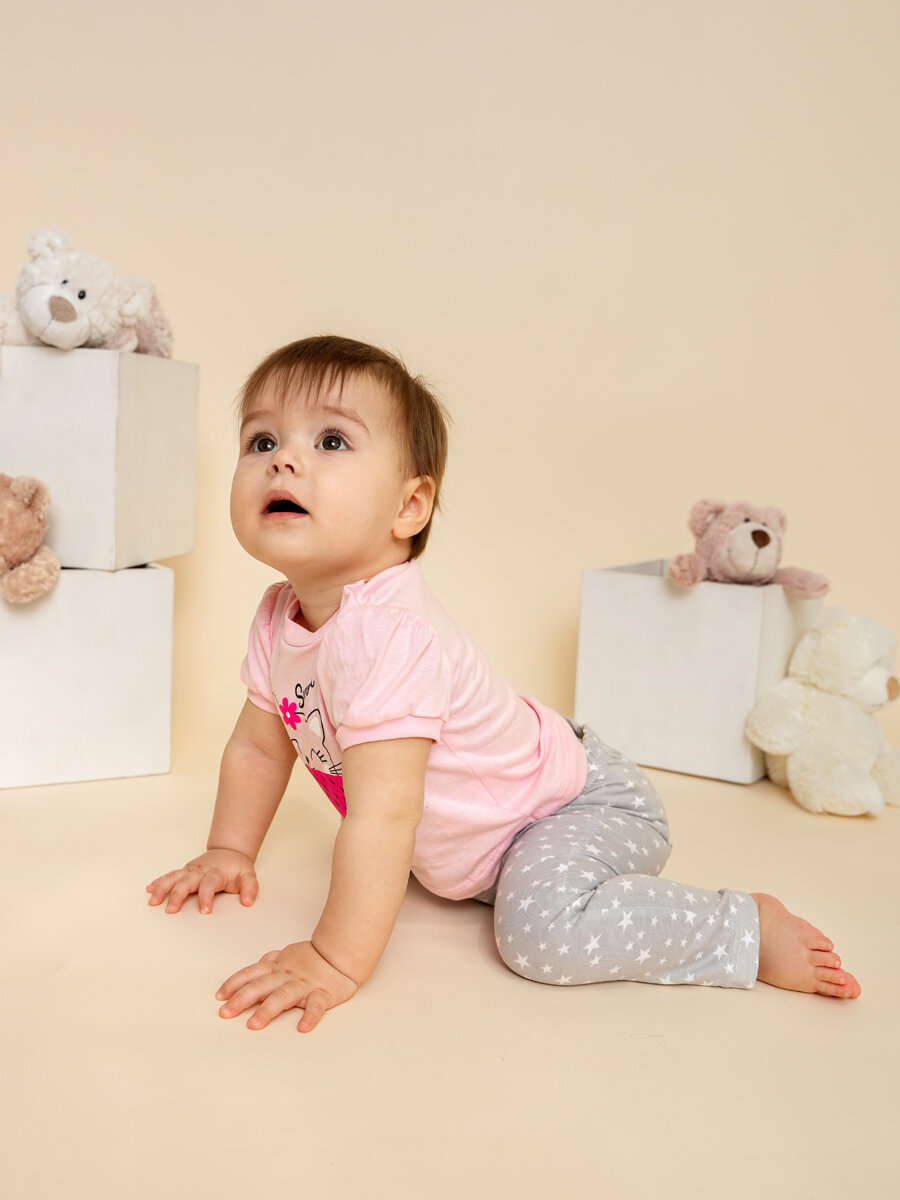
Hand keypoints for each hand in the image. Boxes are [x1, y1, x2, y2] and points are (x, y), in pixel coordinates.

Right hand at [146, 848, 258, 913]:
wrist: (229, 851)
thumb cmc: (237, 867)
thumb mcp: (249, 875)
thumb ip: (250, 888)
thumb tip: (248, 901)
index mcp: (216, 873)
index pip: (210, 884)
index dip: (206, 897)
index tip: (205, 911)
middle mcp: (200, 871)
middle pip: (186, 881)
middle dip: (177, 895)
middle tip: (171, 910)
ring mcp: (190, 870)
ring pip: (174, 877)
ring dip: (163, 888)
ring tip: (153, 901)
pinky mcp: (184, 871)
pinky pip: (170, 875)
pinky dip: (159, 881)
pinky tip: (149, 889)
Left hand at [215, 941, 358, 1032]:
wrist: (342, 954)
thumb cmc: (313, 958)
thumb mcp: (289, 954)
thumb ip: (273, 959)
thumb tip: (260, 961)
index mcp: (278, 967)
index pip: (252, 973)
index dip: (235, 983)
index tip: (220, 996)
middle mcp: (288, 976)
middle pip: (261, 985)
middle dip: (242, 999)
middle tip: (225, 1013)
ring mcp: (305, 985)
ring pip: (284, 996)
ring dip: (267, 1010)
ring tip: (254, 1024)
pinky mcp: (323, 994)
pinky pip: (316, 1005)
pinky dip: (310, 1016)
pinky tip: (303, 1027)